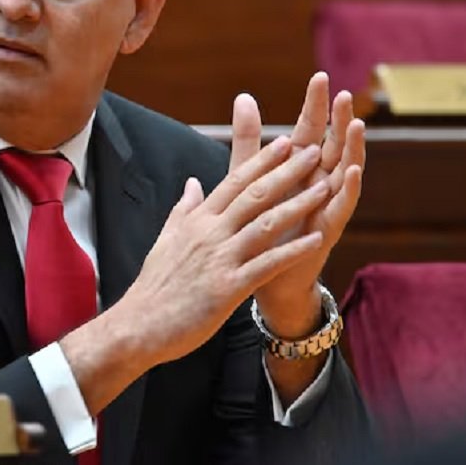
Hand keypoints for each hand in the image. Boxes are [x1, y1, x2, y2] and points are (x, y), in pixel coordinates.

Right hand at [61, 135, 333, 413]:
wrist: (140, 324)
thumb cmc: (155, 284)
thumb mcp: (167, 238)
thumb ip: (185, 208)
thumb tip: (193, 182)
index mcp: (198, 219)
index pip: (234, 181)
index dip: (262, 160)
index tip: (286, 142)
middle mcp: (211, 233)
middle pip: (254, 195)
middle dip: (287, 172)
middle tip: (313, 151)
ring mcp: (220, 259)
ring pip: (265, 225)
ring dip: (297, 205)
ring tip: (325, 188)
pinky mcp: (228, 288)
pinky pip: (267, 265)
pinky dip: (293, 251)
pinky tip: (317, 239)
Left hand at [233, 74, 364, 337]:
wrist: (260, 277)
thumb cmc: (258, 224)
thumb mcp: (248, 177)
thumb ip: (248, 139)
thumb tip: (244, 96)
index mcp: (297, 169)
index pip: (309, 130)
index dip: (315, 105)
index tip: (320, 76)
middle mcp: (316, 183)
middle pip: (331, 145)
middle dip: (338, 120)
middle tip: (344, 93)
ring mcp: (324, 206)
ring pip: (342, 172)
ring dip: (351, 149)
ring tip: (356, 124)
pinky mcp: (325, 231)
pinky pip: (340, 208)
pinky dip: (346, 189)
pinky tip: (350, 171)